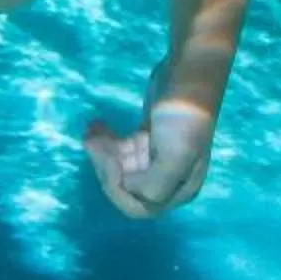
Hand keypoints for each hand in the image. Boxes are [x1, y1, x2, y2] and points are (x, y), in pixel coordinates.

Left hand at [84, 79, 215, 219]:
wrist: (188, 72)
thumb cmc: (184, 116)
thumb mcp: (177, 155)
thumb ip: (155, 184)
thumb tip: (128, 187)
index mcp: (180, 188)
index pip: (140, 207)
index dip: (118, 189)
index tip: (111, 160)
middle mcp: (170, 178)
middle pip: (126, 188)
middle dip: (106, 167)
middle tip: (92, 140)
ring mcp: (156, 158)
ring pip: (120, 169)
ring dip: (102, 152)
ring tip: (92, 130)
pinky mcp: (146, 139)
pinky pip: (120, 151)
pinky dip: (106, 141)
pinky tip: (97, 126)